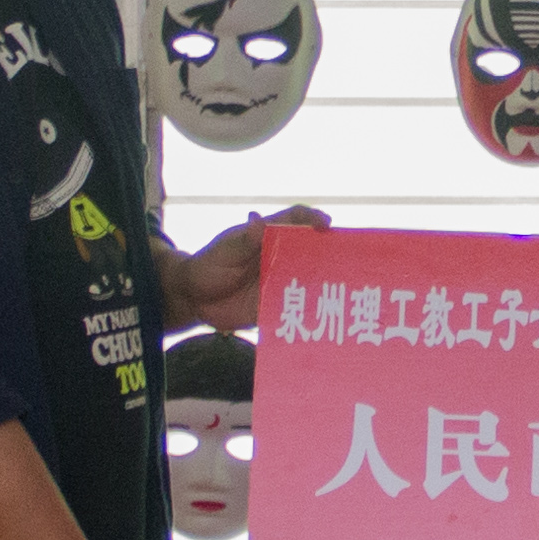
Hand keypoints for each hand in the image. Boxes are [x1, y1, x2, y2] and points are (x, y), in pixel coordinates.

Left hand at [161, 205, 328, 330]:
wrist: (191, 298)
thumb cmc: (207, 266)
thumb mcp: (224, 251)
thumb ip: (243, 241)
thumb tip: (259, 220)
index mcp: (267, 237)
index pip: (294, 220)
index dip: (312, 219)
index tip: (326, 225)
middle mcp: (277, 258)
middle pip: (309, 251)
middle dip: (329, 254)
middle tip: (347, 262)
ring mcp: (276, 283)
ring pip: (306, 281)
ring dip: (322, 286)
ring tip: (342, 293)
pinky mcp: (271, 307)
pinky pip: (293, 310)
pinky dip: (306, 314)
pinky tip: (320, 321)